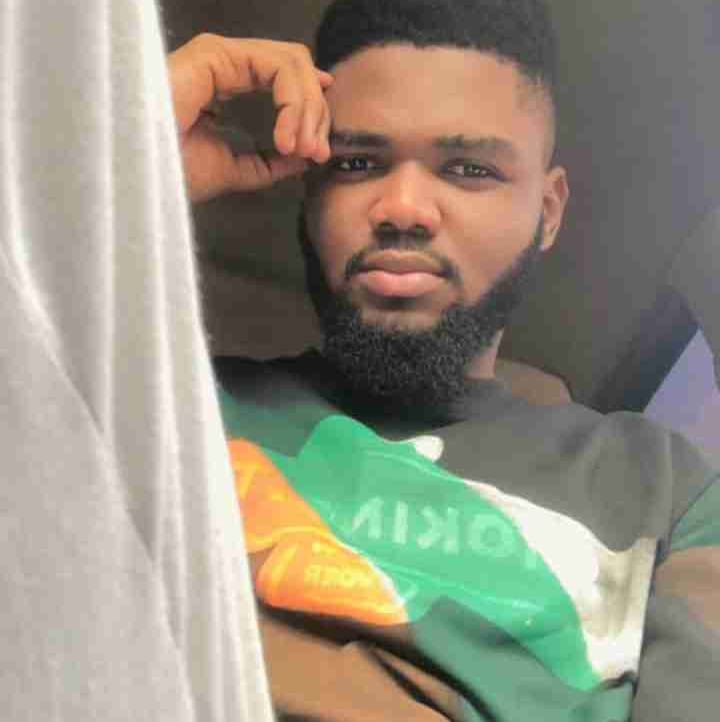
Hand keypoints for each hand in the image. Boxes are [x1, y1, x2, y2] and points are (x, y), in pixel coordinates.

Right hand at [168, 34, 333, 201]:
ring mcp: (220, 54)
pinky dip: (293, 103)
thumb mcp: (232, 170)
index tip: (318, 152)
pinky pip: (277, 66)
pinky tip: (287, 138)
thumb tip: (304, 157)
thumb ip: (268, 162)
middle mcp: (226, 63)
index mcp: (226, 83)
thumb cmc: (170, 172)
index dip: (311, 112)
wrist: (137, 173)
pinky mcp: (216, 54)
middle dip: (316, 113)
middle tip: (317, 153)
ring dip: (308, 110)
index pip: (285, 82)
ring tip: (303, 149)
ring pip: (293, 63)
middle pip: (296, 70)